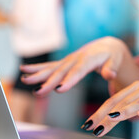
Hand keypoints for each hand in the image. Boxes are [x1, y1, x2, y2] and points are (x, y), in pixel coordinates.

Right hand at [20, 36, 138, 95]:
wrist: (106, 46)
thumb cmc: (112, 56)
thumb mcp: (115, 61)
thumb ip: (112, 68)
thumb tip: (111, 75)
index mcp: (89, 58)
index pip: (79, 70)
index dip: (69, 79)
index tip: (60, 89)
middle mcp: (76, 58)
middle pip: (61, 71)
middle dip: (49, 82)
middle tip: (38, 92)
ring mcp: (68, 60)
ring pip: (52, 68)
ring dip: (37, 74)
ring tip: (24, 80)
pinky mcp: (64, 63)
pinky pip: (49, 66)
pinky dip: (36, 68)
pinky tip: (24, 70)